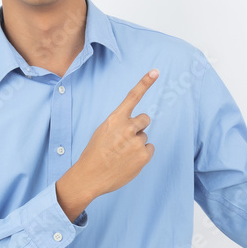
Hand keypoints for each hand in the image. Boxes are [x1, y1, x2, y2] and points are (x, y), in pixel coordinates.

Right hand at [56, 70, 158, 216]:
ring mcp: (136, 142)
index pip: (132, 97)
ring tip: (122, 153)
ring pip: (145, 136)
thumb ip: (119, 124)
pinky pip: (149, 149)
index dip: (145, 82)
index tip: (156, 71)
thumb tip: (137, 126)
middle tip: (126, 139)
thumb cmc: (95, 153)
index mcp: (115, 119)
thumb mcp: (103, 131)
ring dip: (137, 143)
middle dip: (139, 127)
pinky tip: (129, 161)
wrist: (90, 176)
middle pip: (145, 119)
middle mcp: (127, 128)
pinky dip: (142, 154)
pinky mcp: (143, 156)